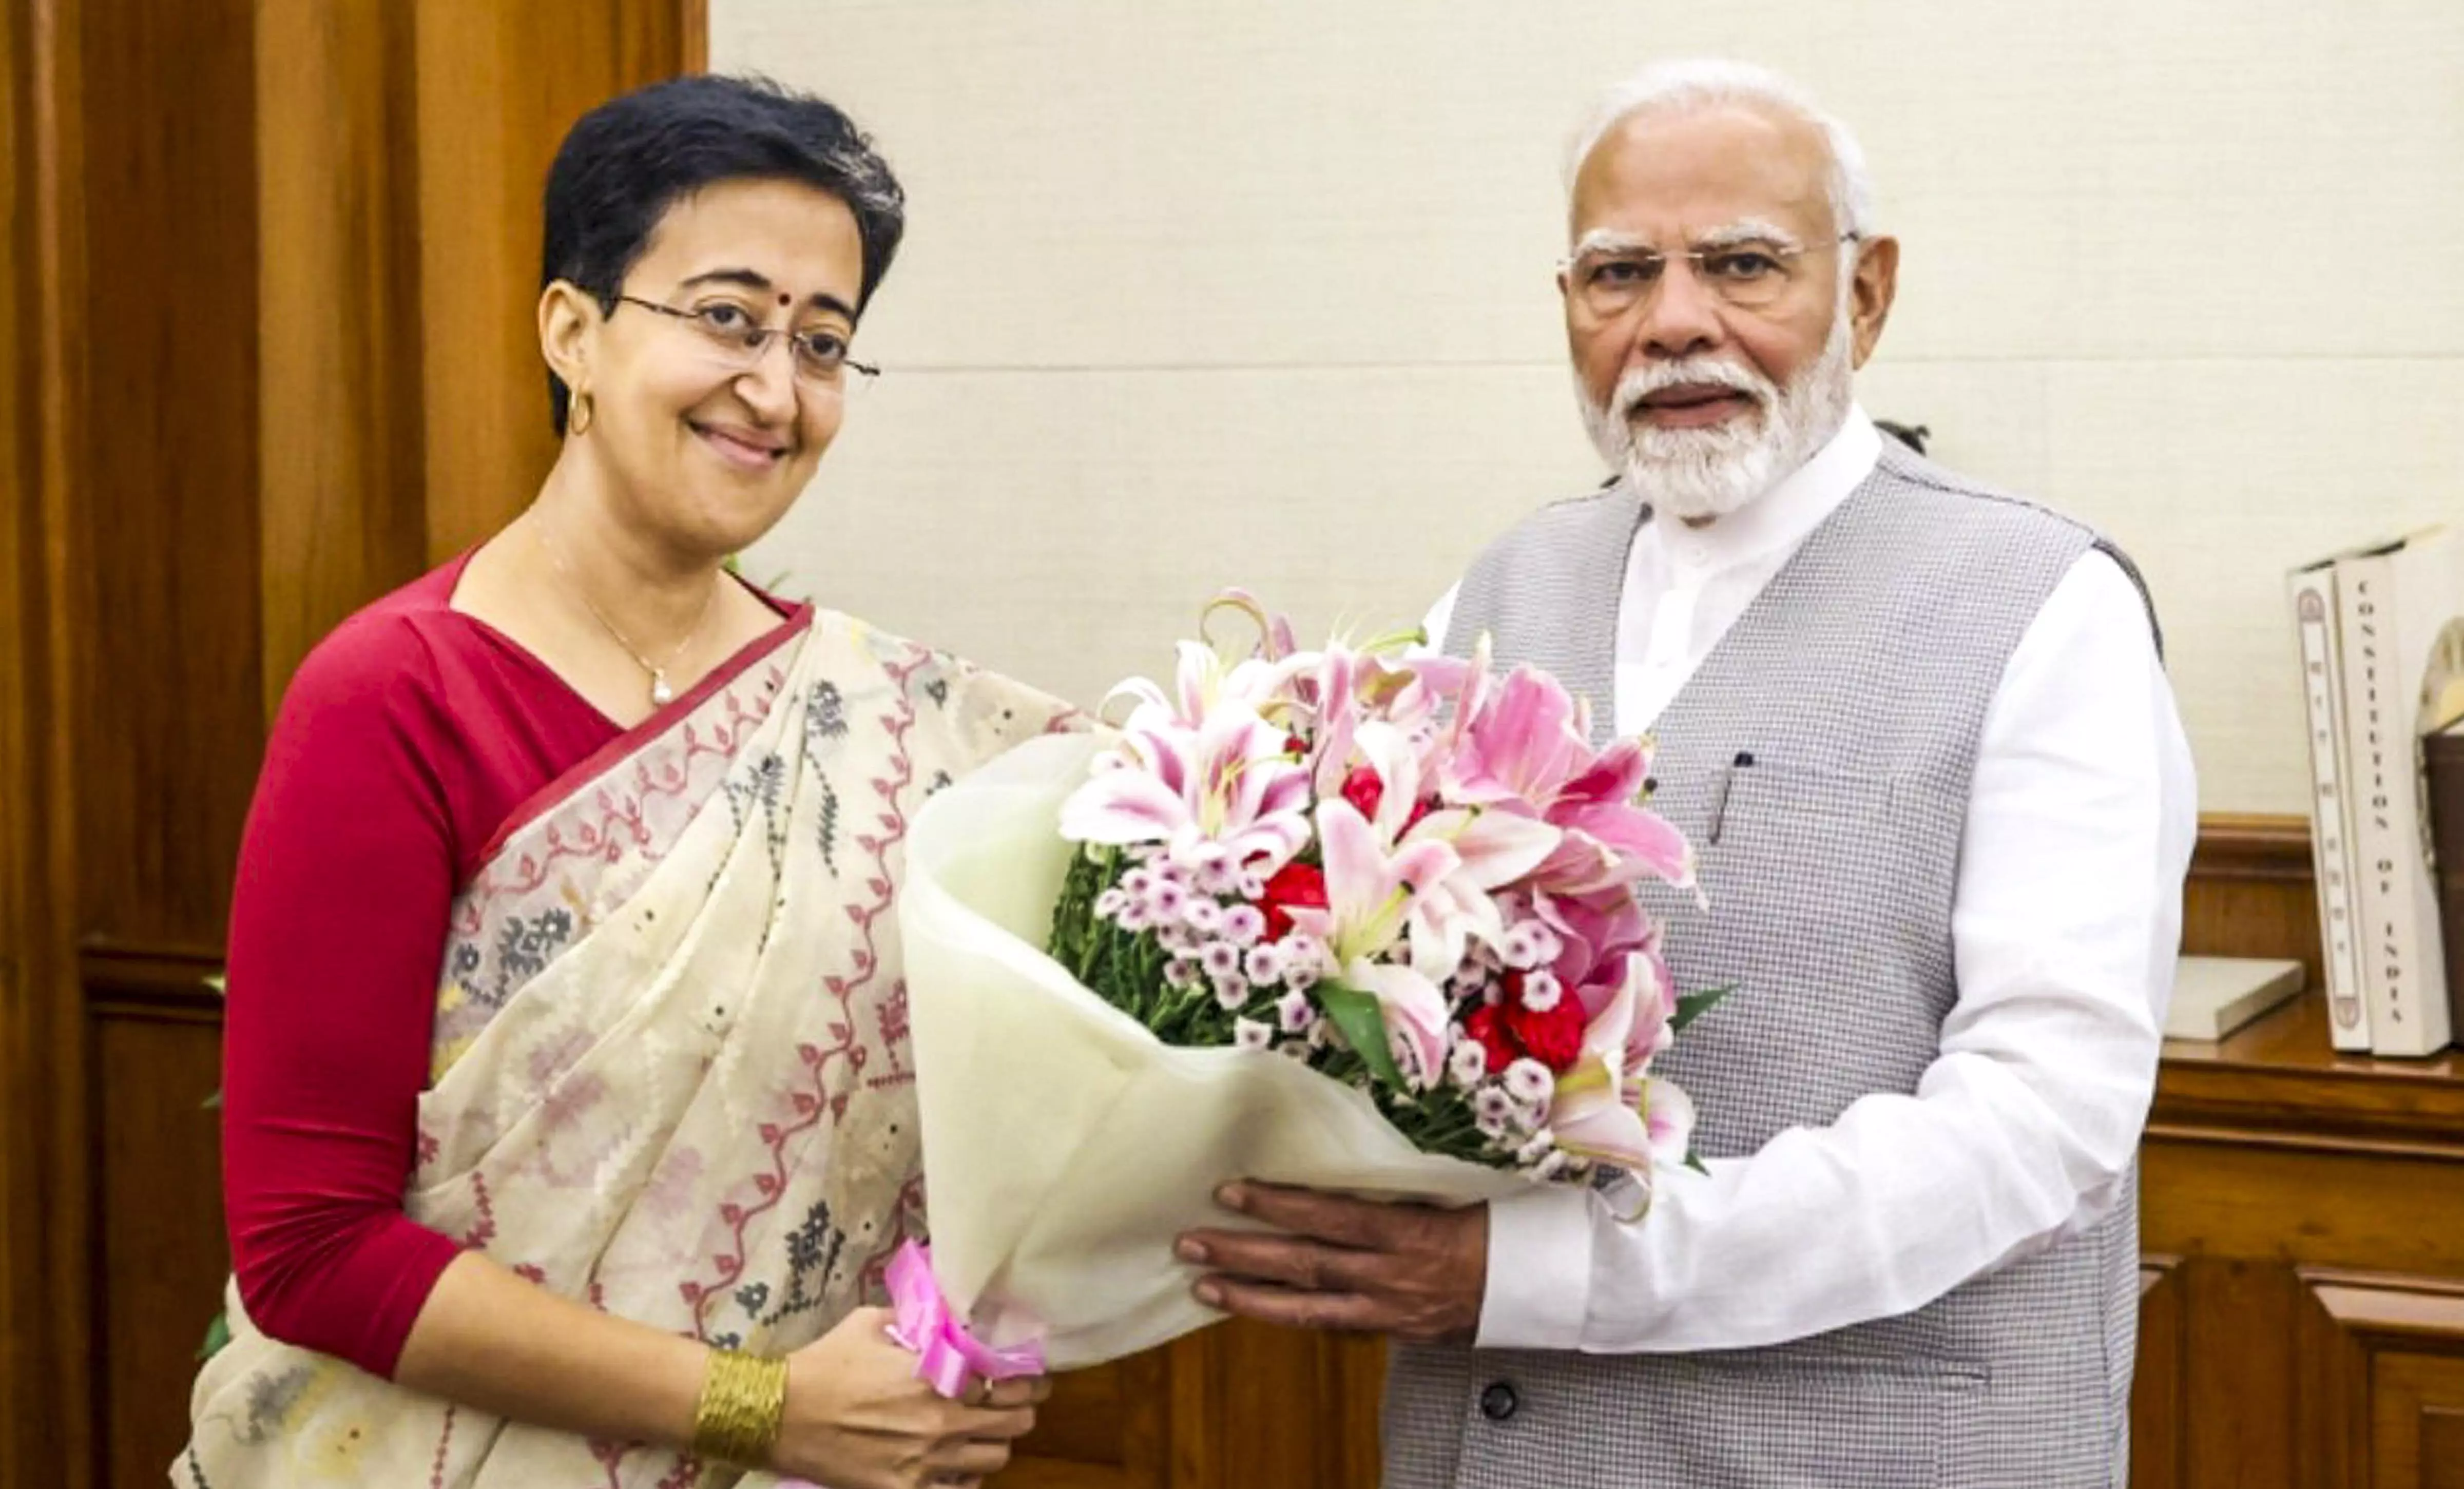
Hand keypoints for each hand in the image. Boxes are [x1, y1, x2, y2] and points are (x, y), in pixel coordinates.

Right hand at [771, 1306, 1048, 1488]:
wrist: (778, 1413)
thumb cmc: (824, 1363)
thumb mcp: (872, 1323)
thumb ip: (917, 1321)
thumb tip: (946, 1317)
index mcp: (937, 1374)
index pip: (1009, 1380)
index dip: (1026, 1378)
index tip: (1029, 1375)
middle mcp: (941, 1420)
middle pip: (1014, 1422)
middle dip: (1021, 1409)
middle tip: (1016, 1403)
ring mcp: (926, 1462)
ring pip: (996, 1458)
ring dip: (997, 1443)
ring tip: (987, 1433)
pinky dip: (966, 1479)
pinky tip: (959, 1466)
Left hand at [1175, 1181, 1487, 1343]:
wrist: (1534, 1284)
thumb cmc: (1494, 1222)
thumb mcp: (1449, 1189)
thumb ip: (1394, 1182)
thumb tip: (1338, 1150)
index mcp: (1407, 1230)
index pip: (1329, 1216)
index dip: (1277, 1206)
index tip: (1230, 1191)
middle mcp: (1390, 1273)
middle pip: (1304, 1263)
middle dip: (1243, 1253)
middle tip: (1190, 1239)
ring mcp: (1387, 1309)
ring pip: (1307, 1306)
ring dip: (1251, 1296)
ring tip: (1203, 1283)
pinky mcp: (1392, 1332)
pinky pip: (1332, 1327)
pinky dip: (1291, 1317)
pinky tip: (1254, 1308)